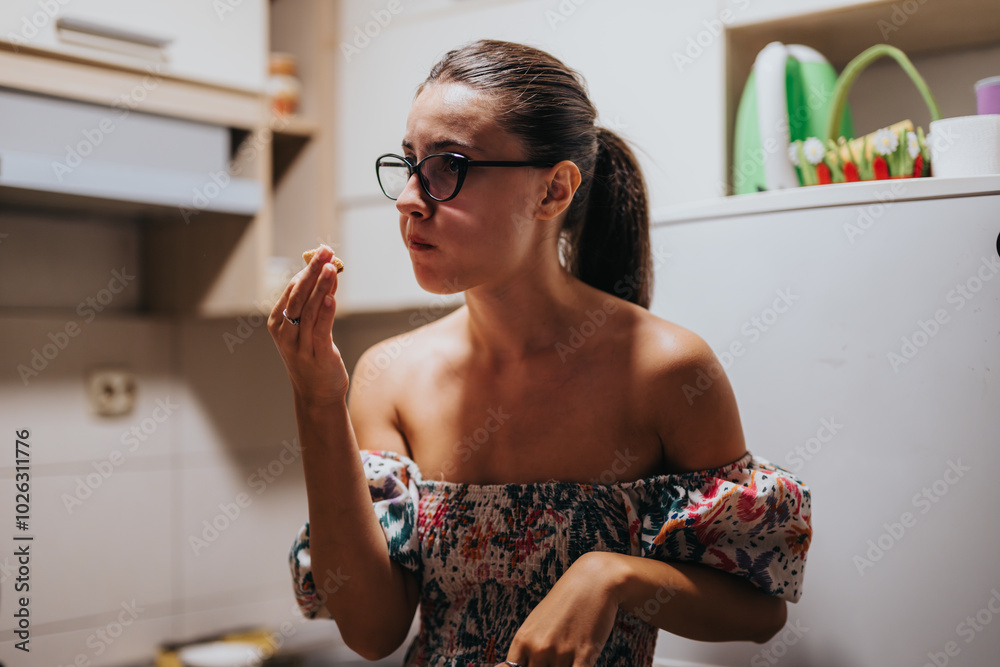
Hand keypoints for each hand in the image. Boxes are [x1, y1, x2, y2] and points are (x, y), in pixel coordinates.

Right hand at [267, 245, 348, 406]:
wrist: (317, 394)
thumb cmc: (313, 357)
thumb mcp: (310, 327)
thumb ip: (317, 302)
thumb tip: (328, 273)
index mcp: (279, 323)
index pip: (292, 289)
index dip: (307, 269)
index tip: (323, 252)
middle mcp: (285, 332)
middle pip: (298, 296)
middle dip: (313, 272)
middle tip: (326, 251)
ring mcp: (299, 345)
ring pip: (309, 310)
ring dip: (320, 287)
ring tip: (331, 268)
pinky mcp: (317, 356)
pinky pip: (320, 330)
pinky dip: (325, 313)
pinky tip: (331, 297)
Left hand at [499, 552, 622, 666]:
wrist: (595, 580)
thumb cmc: (566, 601)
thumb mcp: (538, 620)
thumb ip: (528, 645)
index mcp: (523, 638)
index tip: (533, 663)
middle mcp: (538, 647)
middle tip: (554, 657)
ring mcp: (560, 652)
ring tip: (570, 655)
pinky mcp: (584, 654)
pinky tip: (581, 661)